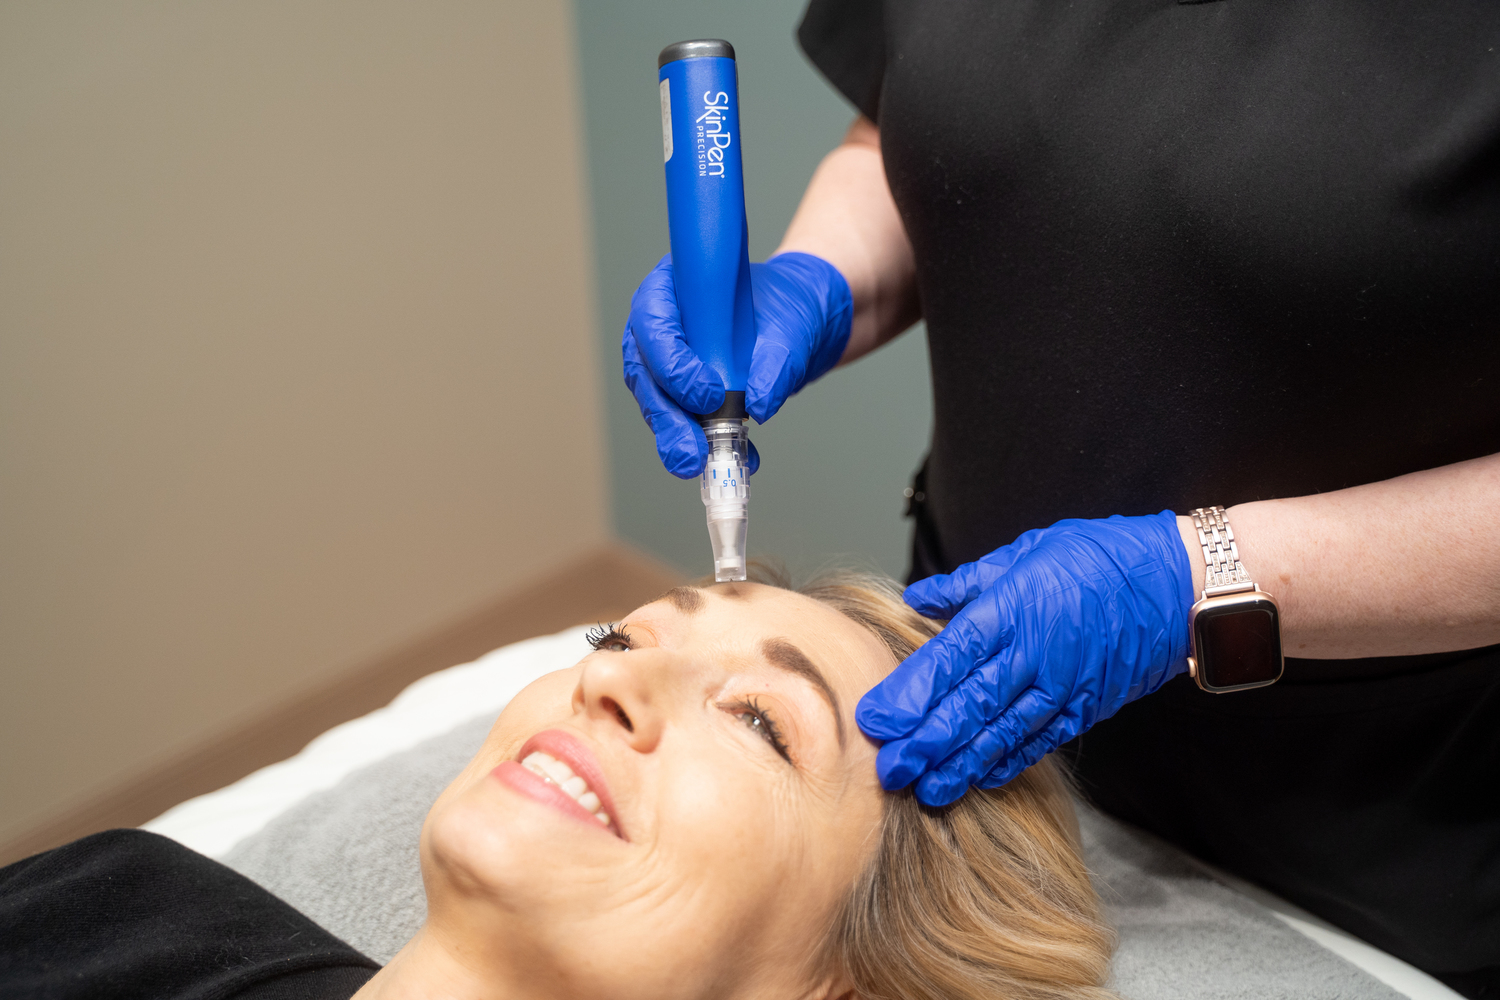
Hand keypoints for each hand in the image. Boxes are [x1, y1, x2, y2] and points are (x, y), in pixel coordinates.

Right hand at [621, 252, 851, 477]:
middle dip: (667, 417)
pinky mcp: (678, 394)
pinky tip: (738, 460)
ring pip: (657, 403)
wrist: (792, 325)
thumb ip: (777, 361)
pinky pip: (683, 421)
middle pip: (645, 373)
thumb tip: (760, 404)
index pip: (652, 322)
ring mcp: (662, 362)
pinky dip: (708, 445)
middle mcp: (657, 326)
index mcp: (671, 289)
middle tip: (691, 451)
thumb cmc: (783, 309)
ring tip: (700, 463)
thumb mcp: (790, 328)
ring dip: (678, 437)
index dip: (672, 362)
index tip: (709, 394)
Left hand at [856, 511, 1193, 805]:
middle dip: (925, 742)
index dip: (910, 692)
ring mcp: (1061, 685)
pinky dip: (1008, 763)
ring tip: (926, 790)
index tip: (875, 719)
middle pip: (968, 705)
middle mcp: (1033, 652)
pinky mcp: (1085, 706)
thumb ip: (969, 583)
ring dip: (960, 765)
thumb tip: (918, 598)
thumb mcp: (1027, 551)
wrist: (1177, 582)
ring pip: (1001, 732)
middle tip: (888, 770)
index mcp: (1011, 608)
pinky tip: (979, 780)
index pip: (949, 657)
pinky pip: (1040, 741)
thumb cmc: (1098, 556)